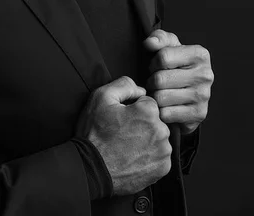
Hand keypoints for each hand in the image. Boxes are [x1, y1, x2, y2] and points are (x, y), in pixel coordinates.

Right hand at [75, 76, 171, 195]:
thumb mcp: (101, 97)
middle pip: (155, 120)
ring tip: (127, 146)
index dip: (133, 109)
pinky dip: (150, 156)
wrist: (91, 169)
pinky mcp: (162, 168)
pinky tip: (134, 157)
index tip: (122, 119)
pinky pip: (160, 155)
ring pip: (159, 137)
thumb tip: (141, 89)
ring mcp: (163, 152)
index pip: (147, 103)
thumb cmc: (95, 133)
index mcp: (148, 112)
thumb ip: (124, 84)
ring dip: (147, 139)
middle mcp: (161, 131)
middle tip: (123, 133)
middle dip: (142, 123)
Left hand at [144, 29, 213, 134]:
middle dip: (151, 81)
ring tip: (160, 93)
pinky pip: (165, 114)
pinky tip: (165, 106)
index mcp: (200, 54)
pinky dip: (160, 112)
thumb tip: (149, 43)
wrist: (188, 94)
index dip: (153, 63)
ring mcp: (203, 96)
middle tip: (156, 83)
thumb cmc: (174, 66)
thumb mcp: (168, 47)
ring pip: (160, 98)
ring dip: (154, 97)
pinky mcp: (198, 115)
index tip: (156, 67)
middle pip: (160, 79)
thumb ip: (158, 38)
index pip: (163, 57)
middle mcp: (205, 75)